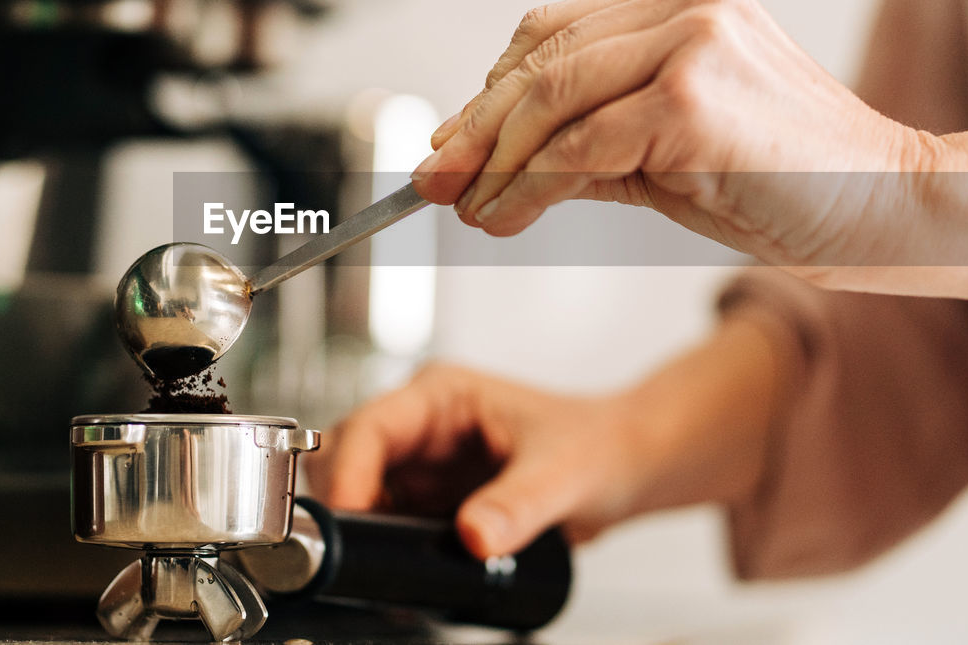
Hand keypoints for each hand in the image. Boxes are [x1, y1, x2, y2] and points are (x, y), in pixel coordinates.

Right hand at [307, 363, 641, 558]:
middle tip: (353, 549)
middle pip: (348, 458)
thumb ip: (519, 505)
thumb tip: (473, 536)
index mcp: (441, 395)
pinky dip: (380, 548)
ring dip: (360, 528)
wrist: (623, 469)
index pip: (371, 426)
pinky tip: (398, 573)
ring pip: (359, 494)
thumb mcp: (562, 473)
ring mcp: (422, 465)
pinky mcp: (429, 502)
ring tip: (379, 564)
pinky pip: (385, 524)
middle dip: (343, 502)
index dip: (351, 472)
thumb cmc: (598, 444)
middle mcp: (422, 426)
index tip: (350, 515)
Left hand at [411, 0, 935, 280]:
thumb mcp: (659, 151)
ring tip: (469, 209)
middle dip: (473, 131)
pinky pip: (578, 147)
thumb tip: (479, 169)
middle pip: (536, 61)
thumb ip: (577, 146)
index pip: (548, 35)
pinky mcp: (691, 98)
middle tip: (435, 181)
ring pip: (547, 100)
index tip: (449, 144)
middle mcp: (684, 0)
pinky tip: (506, 216)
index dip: (487, 94)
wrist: (879, 207)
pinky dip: (528, 188)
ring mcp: (691, 41)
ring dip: (493, 164)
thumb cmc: (777, 180)